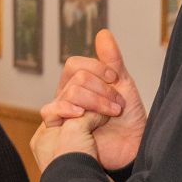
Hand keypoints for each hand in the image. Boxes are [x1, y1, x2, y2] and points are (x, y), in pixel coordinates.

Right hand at [46, 29, 145, 169]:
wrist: (131, 148)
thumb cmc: (128, 120)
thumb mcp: (123, 85)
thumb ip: (112, 60)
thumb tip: (102, 32)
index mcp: (80, 84)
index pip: (75, 64)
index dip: (96, 67)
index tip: (115, 79)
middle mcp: (68, 96)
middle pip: (75, 77)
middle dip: (102, 89)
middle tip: (117, 105)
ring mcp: (62, 112)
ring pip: (69, 92)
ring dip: (95, 101)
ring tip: (110, 115)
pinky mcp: (58, 129)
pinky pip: (50, 111)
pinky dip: (67, 109)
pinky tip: (81, 114)